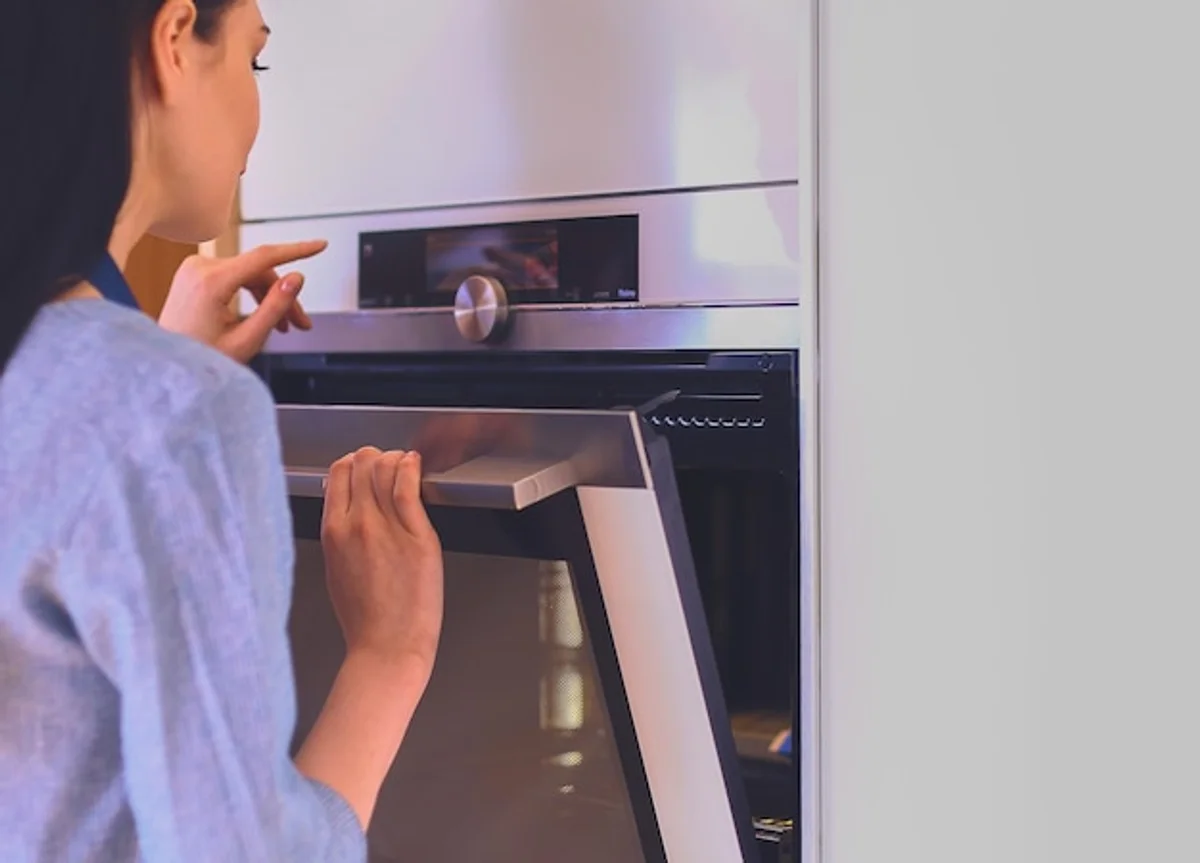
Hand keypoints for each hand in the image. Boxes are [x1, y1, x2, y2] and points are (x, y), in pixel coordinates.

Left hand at [158, 240, 326, 362]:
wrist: (168, 366)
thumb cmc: (200, 359)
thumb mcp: (246, 339)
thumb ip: (275, 306)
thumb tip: (296, 278)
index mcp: (211, 282)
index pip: (264, 257)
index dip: (297, 250)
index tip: (319, 245)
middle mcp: (199, 268)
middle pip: (258, 271)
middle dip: (283, 294)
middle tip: (300, 322)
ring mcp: (194, 269)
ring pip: (249, 274)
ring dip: (269, 296)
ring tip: (285, 326)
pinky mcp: (194, 274)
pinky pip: (235, 276)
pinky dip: (252, 293)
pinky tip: (263, 314)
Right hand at [321, 447, 443, 677]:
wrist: (386, 647)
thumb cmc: (365, 618)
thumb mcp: (337, 568)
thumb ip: (340, 534)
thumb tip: (346, 510)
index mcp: (332, 531)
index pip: (339, 473)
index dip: (355, 462)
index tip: (367, 465)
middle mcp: (355, 524)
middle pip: (362, 463)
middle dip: (377, 457)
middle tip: (390, 464)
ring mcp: (385, 528)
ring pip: (385, 468)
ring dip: (397, 459)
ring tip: (406, 464)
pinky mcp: (416, 536)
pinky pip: (408, 486)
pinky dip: (412, 466)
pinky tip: (416, 465)